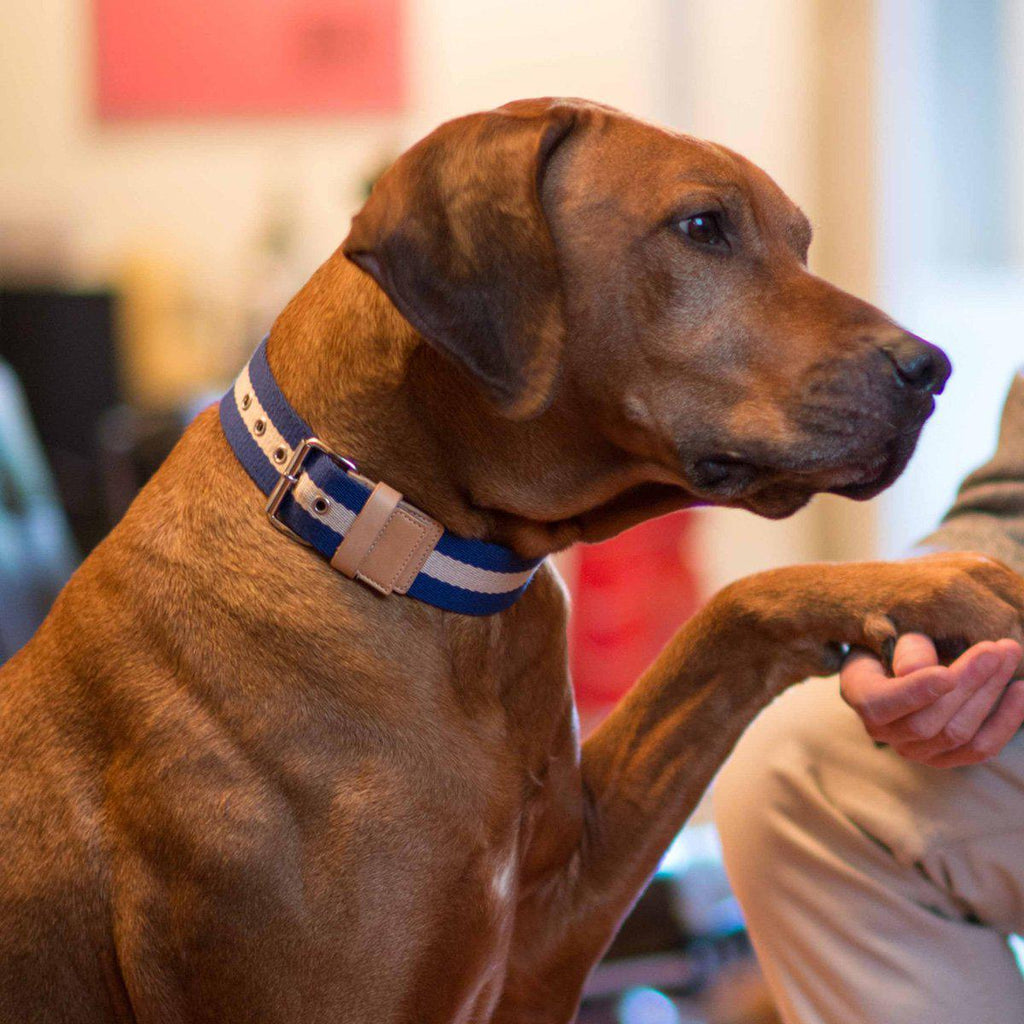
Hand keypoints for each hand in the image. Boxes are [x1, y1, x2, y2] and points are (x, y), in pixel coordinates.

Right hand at [840, 633, 1023, 766]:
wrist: (899, 669)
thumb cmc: (895, 646)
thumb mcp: (891, 637)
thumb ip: (907, 650)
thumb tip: (919, 669)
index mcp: (862, 698)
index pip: (882, 705)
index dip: (915, 693)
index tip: (946, 674)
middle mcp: (885, 734)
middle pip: (928, 721)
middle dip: (966, 683)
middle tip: (995, 649)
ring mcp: (917, 752)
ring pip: (958, 733)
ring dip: (989, 693)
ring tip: (1009, 656)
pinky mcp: (947, 759)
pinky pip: (980, 749)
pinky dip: (1006, 721)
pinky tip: (1020, 691)